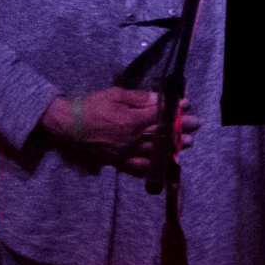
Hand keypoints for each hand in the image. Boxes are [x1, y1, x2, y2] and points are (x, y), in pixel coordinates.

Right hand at [43, 89, 200, 174]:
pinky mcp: (117, 162)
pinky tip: (162, 167)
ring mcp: (125, 153)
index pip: (159, 116)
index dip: (175, 111)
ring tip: (185, 145)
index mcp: (131, 121)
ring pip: (154, 153)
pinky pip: (137, 169)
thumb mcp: (115, 95)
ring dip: (172, 149)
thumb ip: (138, 98)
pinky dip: (151, 169)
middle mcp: (131, 139)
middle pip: (161, 136)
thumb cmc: (91, 106)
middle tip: (195, 126)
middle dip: (180, 130)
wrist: (69, 126)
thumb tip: (158, 99)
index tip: (187, 106)